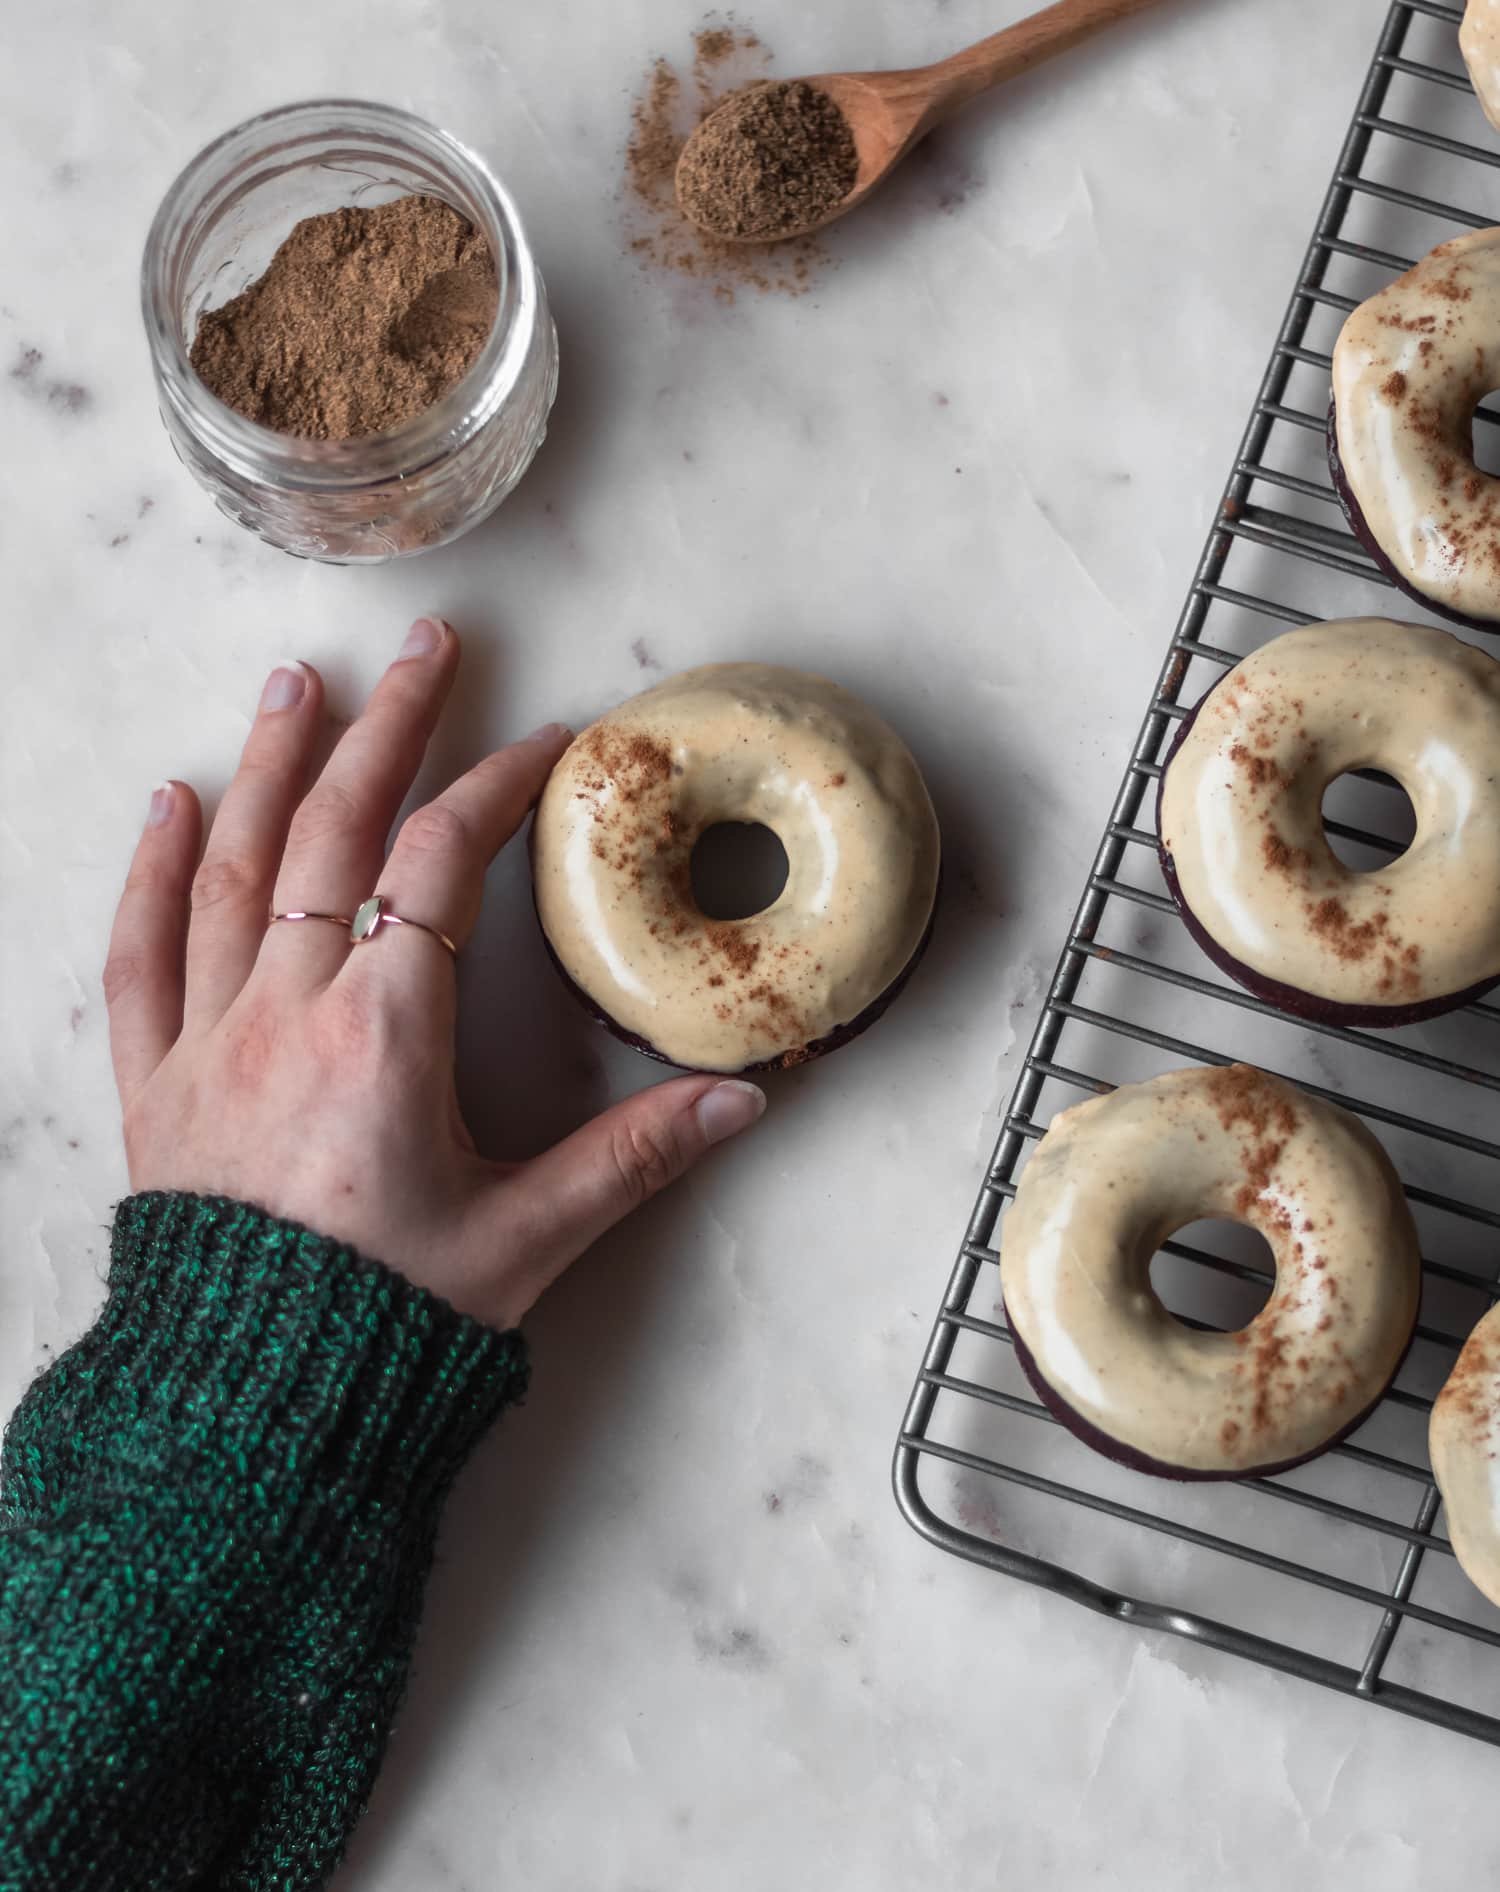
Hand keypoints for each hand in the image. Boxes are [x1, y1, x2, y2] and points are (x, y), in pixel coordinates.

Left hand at [103, 616, 765, 1329]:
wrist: (246, 1412)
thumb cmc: (386, 1326)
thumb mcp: (527, 1239)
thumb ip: (635, 1157)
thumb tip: (745, 1100)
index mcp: (383, 1038)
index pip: (437, 867)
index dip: (491, 789)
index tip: (541, 746)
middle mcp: (286, 1014)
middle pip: (334, 833)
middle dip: (386, 729)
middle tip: (426, 646)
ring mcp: (206, 1040)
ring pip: (233, 869)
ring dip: (269, 766)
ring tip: (297, 681)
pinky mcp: (153, 1083)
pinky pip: (138, 956)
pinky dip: (149, 874)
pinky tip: (171, 806)